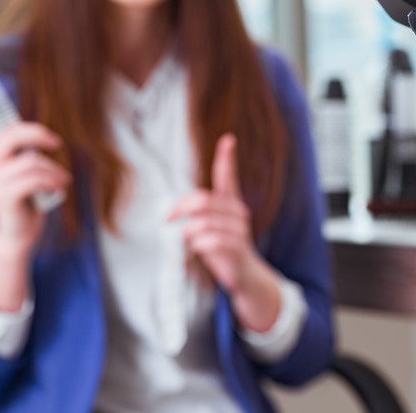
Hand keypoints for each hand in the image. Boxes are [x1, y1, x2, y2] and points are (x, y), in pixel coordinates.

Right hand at [0, 95, 69, 254]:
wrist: (19, 234)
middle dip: (39, 135)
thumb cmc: (26, 200)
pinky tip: (57, 189)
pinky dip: (53, 182)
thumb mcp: (23, 173)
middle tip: (56, 143)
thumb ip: (23, 154)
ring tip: (61, 180)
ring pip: (33, 160)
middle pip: (14, 135)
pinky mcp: (5, 194)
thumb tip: (40, 136)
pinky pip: (37, 177)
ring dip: (54, 171)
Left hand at [169, 133, 279, 331]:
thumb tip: (174, 212)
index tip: (228, 139)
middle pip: (202, 201)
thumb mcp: (210, 229)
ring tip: (192, 242)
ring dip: (189, 234)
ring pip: (201, 223)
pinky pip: (209, 241)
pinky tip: (200, 250)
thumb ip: (197, 215)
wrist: (245, 276)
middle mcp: (237, 212)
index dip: (227, 158)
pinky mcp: (236, 248)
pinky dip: (197, 246)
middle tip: (169, 219)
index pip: (228, 177)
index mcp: (231, 204)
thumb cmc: (224, 248)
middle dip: (180, 209)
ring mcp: (238, 230)